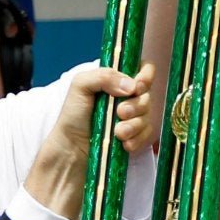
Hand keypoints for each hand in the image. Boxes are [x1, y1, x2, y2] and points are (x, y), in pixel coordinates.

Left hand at [25, 63, 151, 213]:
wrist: (71, 150)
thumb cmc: (73, 115)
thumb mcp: (81, 86)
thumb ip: (104, 76)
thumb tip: (132, 86)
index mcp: (116, 81)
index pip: (143, 70)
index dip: (146, 76)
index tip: (138, 86)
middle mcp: (127, 98)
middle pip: (147, 96)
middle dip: (136, 105)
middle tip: (120, 113)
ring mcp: (133, 119)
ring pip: (148, 117)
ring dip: (134, 125)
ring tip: (117, 133)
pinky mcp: (135, 137)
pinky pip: (147, 136)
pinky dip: (137, 140)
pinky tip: (123, 144)